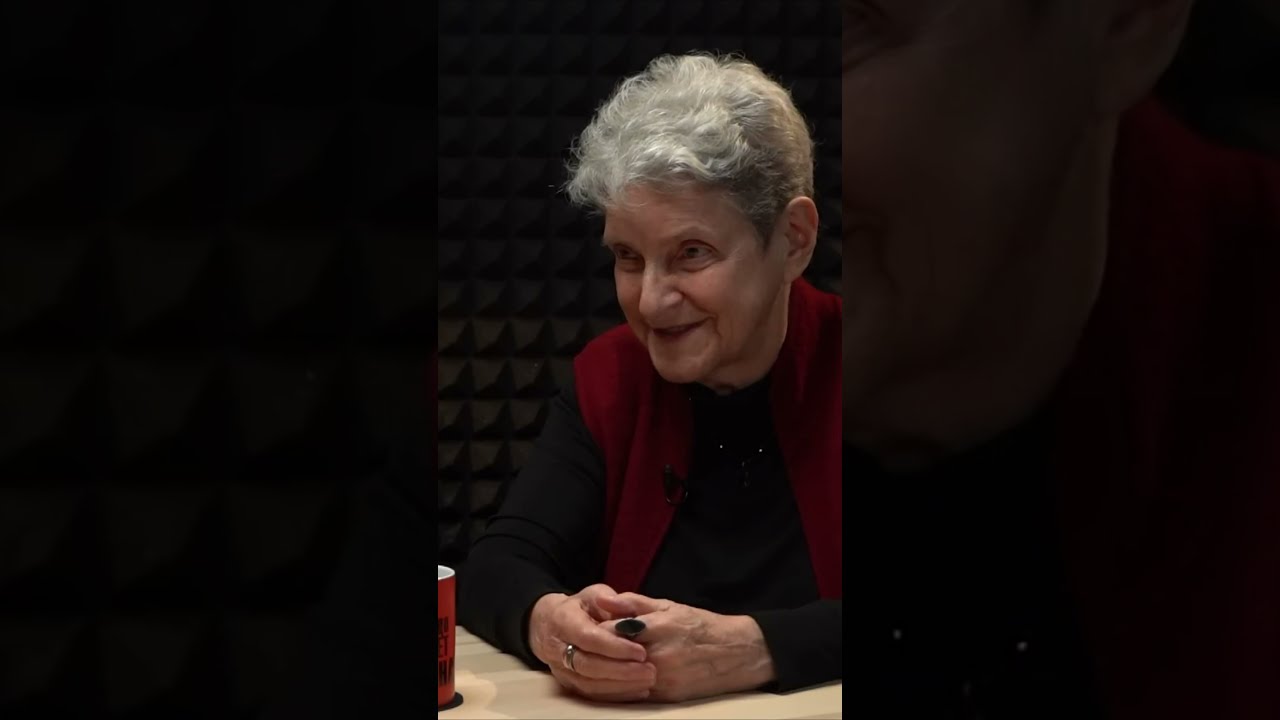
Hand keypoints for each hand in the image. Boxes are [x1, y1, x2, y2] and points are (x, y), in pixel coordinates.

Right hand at [527, 584, 656, 701]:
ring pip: (589, 684)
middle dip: (621, 670)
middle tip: (649, 670)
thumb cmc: (579, 607)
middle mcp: (557, 648)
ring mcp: (560, 669)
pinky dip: (615, 695)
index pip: (588, 637)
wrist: (549, 624)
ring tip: (647, 681)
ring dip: (620, 686)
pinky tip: (637, 690)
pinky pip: (591, 694)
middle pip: (588, 665)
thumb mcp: (594, 595)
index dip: (614, 647)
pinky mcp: (568, 683)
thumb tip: (632, 619)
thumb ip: (613, 604)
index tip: (641, 652)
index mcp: (563, 620)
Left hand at [595, 593, 775, 702]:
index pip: (611, 631)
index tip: (585, 627)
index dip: (595, 630)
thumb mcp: (668, 606)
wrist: (737, 653)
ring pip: (619, 680)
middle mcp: (659, 655)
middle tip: (582, 647)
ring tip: (593, 664)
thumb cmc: (701, 625)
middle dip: (595, 653)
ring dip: (603, 673)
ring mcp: (663, 679)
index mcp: (658, 628)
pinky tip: (610, 680)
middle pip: (612, 657)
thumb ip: (633, 603)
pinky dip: (619, 689)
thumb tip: (602, 600)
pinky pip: (633, 696)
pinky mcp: (667, 697)